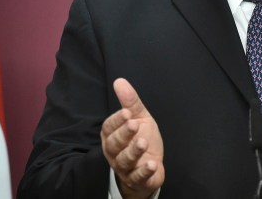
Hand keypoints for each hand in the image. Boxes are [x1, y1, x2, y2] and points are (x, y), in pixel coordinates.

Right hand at [101, 78, 164, 198]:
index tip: (127, 113)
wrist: (150, 167)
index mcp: (112, 135)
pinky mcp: (136, 179)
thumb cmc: (142, 139)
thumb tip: (119, 81)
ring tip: (143, 143)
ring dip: (133, 152)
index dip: (117, 121)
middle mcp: (114, 152)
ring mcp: (124, 167)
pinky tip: (152, 164)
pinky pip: (137, 177)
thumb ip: (130, 102)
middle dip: (124, 134)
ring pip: (124, 160)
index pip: (109, 127)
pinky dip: (144, 171)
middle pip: (114, 144)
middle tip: (135, 125)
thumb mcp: (140, 118)